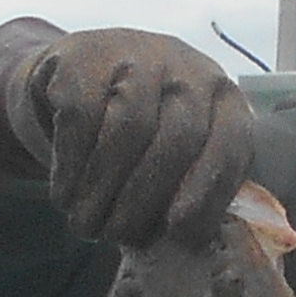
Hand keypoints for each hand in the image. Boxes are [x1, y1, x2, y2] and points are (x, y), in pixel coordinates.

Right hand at [27, 28, 253, 247]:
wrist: (77, 75)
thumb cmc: (136, 130)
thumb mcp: (173, 150)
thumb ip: (187, 186)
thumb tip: (183, 241)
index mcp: (221, 97)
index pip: (231, 142)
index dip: (209, 189)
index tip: (179, 230)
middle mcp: (187, 68)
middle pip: (177, 139)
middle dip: (145, 198)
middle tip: (118, 235)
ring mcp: (137, 54)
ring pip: (128, 129)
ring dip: (103, 189)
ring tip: (87, 224)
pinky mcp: (85, 56)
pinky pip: (82, 118)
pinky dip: (71, 167)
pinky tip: (64, 195)